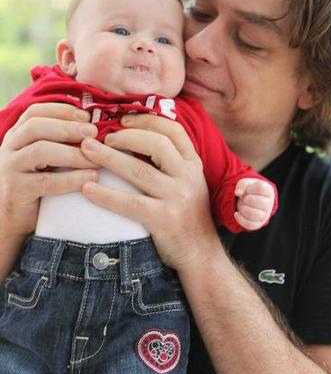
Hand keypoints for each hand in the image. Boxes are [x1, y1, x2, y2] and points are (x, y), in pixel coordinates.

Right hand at [0, 103, 97, 241]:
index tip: (87, 115)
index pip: (35, 112)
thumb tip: (94, 130)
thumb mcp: (44, 160)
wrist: (10, 220)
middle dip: (68, 127)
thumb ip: (59, 144)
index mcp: (17, 136)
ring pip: (41, 151)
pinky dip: (71, 179)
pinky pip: (45, 181)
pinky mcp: (15, 191)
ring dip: (73, 153)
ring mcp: (9, 168)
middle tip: (94, 133)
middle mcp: (9, 147)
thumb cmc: (35, 185)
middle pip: (36, 126)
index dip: (61, 110)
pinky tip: (90, 178)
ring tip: (96, 159)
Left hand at [81, 114, 218, 270]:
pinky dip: (105, 195)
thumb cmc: (188, 217)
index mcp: (193, 164)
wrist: (201, 254)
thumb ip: (172, 163)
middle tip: (101, 137)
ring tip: (86, 151)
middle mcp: (188, 176)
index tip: (123, 119)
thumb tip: (137, 139)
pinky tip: (88, 189)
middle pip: (155, 143)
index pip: (173, 130)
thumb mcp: (189, 183)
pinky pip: (129, 202)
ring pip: (138, 169)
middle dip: (124, 136)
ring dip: (108, 157)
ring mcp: (177, 197)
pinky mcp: (164, 219)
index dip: (146, 120)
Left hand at [234, 178, 275, 229]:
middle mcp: (269, 204)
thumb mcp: (246, 183)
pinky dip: (240, 219)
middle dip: (247, 199)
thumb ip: (242, 184)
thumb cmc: (249, 190)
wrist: (250, 200)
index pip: (260, 188)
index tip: (248, 190)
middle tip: (245, 198)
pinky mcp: (258, 224)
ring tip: (242, 205)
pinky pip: (250, 225)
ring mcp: (265, 215)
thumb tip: (238, 193)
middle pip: (258, 201)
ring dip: (243, 208)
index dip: (250, 188)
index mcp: (269, 191)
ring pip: (253, 214)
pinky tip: (236, 214)